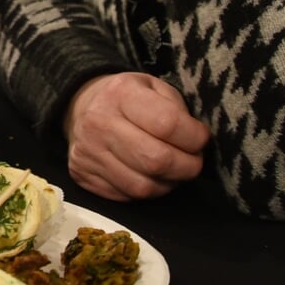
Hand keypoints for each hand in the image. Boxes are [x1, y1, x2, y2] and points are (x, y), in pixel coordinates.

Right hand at [63, 72, 210, 200]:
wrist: (86, 107)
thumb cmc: (131, 99)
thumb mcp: (155, 87)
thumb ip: (177, 109)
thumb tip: (197, 141)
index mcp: (121, 93)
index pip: (167, 124)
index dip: (194, 137)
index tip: (201, 139)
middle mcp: (99, 122)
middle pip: (156, 160)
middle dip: (187, 166)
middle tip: (194, 161)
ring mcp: (87, 152)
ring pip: (143, 186)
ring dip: (168, 183)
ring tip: (174, 170)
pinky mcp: (83, 175)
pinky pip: (126, 196)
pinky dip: (147, 191)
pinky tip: (151, 176)